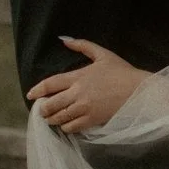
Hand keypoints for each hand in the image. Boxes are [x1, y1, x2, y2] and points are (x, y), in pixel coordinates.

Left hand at [27, 37, 147, 133]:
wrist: (138, 91)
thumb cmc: (122, 72)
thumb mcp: (103, 54)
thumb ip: (82, 45)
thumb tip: (65, 40)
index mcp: (78, 77)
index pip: (50, 84)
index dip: (37, 90)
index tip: (31, 95)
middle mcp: (77, 93)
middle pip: (51, 104)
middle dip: (43, 109)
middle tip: (42, 111)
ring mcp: (84, 108)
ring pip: (59, 117)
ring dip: (53, 119)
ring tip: (52, 119)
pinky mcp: (92, 120)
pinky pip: (71, 127)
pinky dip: (66, 127)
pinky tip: (67, 125)